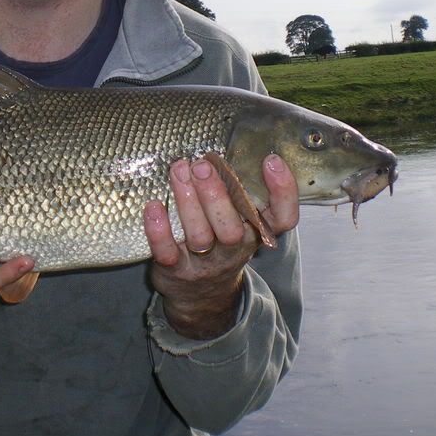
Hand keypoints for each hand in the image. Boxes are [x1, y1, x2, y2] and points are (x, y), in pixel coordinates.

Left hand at [144, 154, 297, 339]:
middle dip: (216, 193)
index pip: (282, 218)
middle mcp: (235, 249)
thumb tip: (228, 139)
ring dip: (187, 202)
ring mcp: (205, 262)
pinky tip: (153, 206)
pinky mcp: (176, 271)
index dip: (282, 191)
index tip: (271, 159)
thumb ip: (240, 190)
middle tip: (202, 163)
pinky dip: (159, 231)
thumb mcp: (239, 221)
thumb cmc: (220, 242)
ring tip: (178, 170)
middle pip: (232, 227)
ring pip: (200, 236)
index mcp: (256, 232)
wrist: (200, 296)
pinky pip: (167, 253)